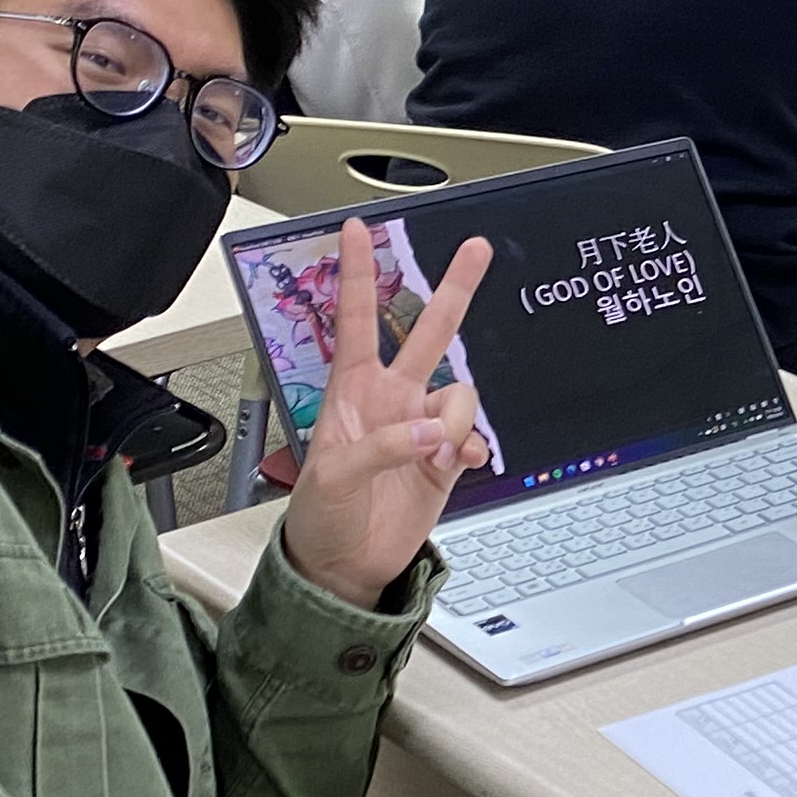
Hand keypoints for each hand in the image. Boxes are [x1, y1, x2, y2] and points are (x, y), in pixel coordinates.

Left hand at [276, 217, 490, 609]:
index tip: (359, 230)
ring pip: (460, 394)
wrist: (346, 565)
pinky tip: (453, 466)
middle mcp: (391, 399)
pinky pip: (472, 435)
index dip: (358, 275)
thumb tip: (432, 433)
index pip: (356, 320)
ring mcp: (421, 428)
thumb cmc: (320, 516)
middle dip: (454, 289)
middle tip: (476, 249)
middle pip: (428, 332)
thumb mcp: (334, 477)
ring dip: (456, 421)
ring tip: (436, 456)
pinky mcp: (445, 459)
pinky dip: (469, 448)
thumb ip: (383, 447)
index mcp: (351, 391)